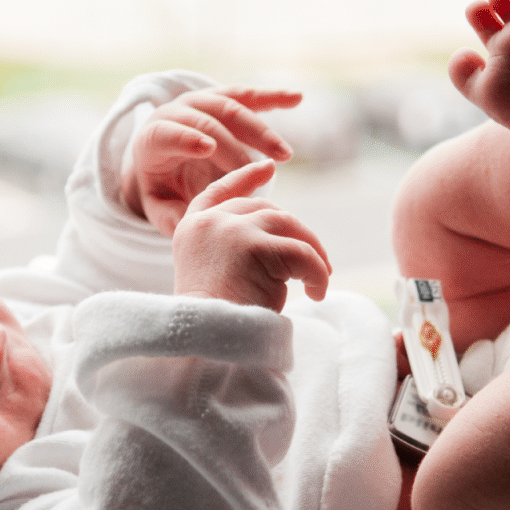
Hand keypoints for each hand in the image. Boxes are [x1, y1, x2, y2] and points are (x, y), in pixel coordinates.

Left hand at [123, 86, 300, 236]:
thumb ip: (170, 216)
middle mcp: (177, 112)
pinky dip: (273, 97)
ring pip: (232, 108)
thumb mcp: (159, 205)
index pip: (167, 134)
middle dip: (235, 146)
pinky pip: (249, 96)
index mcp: (154, 138)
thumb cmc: (163, 187)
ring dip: (260, 131)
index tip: (209, 149)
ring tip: (284, 155)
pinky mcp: (224, 98)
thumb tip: (191, 223)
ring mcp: (202, 102)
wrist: (166, 158)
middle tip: (259, 170)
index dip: (186, 138)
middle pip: (207, 122)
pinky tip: (297, 98)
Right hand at [173, 159, 330, 311]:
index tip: (267, 166)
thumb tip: (276, 240)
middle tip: (317, 261)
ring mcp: (230, 230)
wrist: (208, 343)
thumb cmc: (215, 323)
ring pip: (288, 225)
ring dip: (311, 251)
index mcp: (191, 229)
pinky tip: (317, 294)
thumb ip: (230, 250)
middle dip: (295, 233)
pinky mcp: (254, 246)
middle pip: (265, 210)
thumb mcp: (213, 274)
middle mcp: (209, 223)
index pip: (220, 191)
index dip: (245, 178)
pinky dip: (317, 273)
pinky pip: (301, 253)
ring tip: (318, 280)